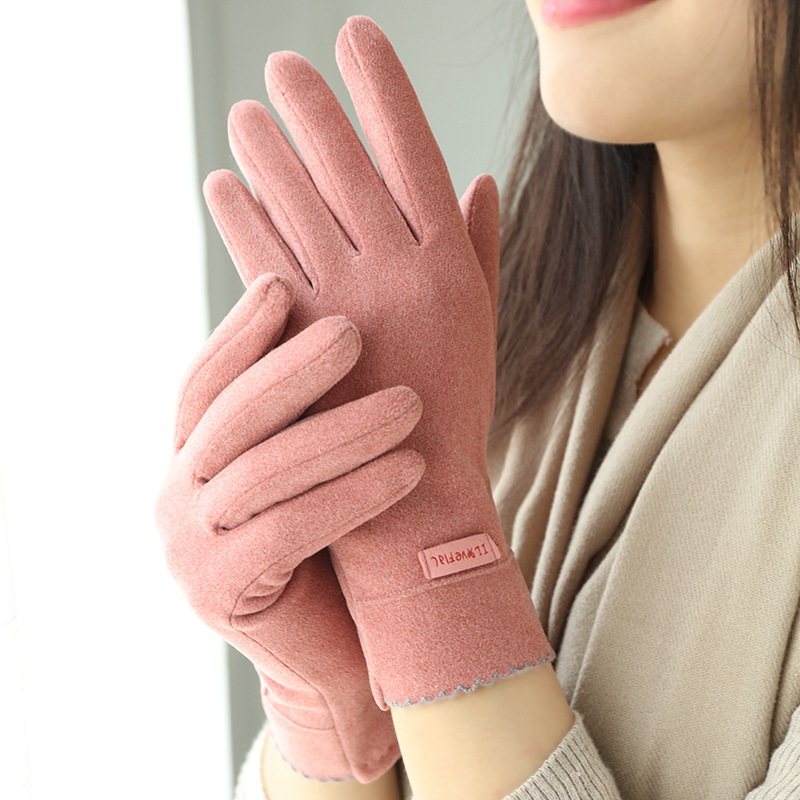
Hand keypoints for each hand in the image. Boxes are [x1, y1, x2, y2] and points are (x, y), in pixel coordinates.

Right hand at [154, 274, 423, 780]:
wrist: (341, 650)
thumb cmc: (340, 544)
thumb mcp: (323, 462)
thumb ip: (321, 401)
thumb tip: (353, 314)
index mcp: (192, 457)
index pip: (206, 381)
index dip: (240, 333)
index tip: (283, 285)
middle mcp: (176, 495)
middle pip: (228, 415)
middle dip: (292, 368)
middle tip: (354, 330)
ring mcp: (187, 547)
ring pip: (262, 470)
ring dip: (341, 431)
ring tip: (410, 405)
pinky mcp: (218, 592)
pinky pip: (287, 529)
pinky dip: (352, 493)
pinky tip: (412, 469)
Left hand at [204, 16, 552, 708]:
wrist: (415, 495)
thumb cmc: (453, 406)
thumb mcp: (481, 323)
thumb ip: (480, 247)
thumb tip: (479, 176)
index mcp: (450, 264)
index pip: (414, 150)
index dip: (383, 89)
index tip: (357, 38)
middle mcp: (400, 273)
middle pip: (347, 167)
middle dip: (312, 108)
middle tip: (281, 68)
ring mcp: (347, 305)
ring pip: (297, 206)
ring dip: (265, 151)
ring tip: (244, 115)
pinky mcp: (300, 340)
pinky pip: (263, 260)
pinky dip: (239, 218)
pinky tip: (223, 185)